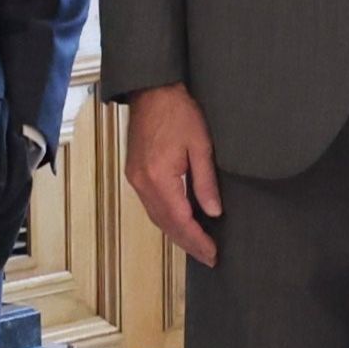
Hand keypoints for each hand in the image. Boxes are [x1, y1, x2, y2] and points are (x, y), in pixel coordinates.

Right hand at [123, 85, 223, 268]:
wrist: (153, 90)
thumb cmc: (179, 111)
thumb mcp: (201, 145)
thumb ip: (206, 182)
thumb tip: (213, 212)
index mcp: (159, 177)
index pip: (180, 221)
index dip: (197, 240)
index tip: (213, 253)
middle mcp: (142, 183)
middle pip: (166, 224)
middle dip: (188, 243)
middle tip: (209, 257)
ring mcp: (136, 179)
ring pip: (156, 217)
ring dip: (176, 234)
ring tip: (198, 245)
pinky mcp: (135, 173)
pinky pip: (151, 205)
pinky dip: (167, 219)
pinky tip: (180, 223)